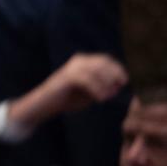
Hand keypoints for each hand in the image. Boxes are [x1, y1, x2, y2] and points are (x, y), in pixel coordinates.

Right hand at [8, 53, 126, 129]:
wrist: (42, 106)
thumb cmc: (65, 100)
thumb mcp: (88, 93)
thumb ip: (101, 88)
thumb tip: (117, 87)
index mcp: (83, 62)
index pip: (105, 60)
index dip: (117, 69)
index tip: (124, 81)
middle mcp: (78, 61)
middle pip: (103, 63)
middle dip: (114, 75)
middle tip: (118, 88)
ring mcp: (72, 68)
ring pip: (97, 70)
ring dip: (106, 84)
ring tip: (108, 97)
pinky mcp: (67, 77)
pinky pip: (88, 80)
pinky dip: (97, 89)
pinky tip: (100, 99)